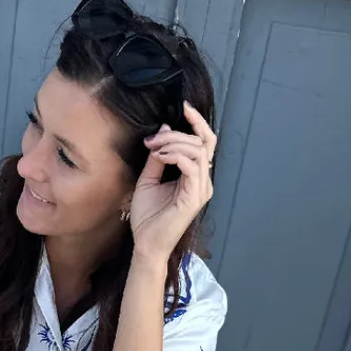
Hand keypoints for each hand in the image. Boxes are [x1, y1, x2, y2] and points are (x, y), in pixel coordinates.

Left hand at [129, 101, 216, 263]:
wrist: (146, 244)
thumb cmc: (148, 218)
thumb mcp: (148, 179)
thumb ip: (158, 156)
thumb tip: (165, 130)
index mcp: (195, 176)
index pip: (205, 142)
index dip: (197, 122)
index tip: (183, 107)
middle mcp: (203, 182)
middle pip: (204, 142)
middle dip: (178, 133)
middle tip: (153, 140)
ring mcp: (201, 190)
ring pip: (198, 151)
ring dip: (174, 144)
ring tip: (155, 150)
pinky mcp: (194, 198)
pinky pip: (192, 166)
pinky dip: (175, 156)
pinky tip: (160, 157)